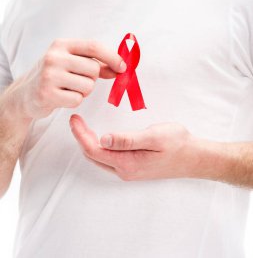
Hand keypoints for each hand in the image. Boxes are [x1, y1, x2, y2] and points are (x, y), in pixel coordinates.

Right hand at [11, 38, 125, 119]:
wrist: (25, 94)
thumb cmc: (54, 76)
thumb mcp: (72, 63)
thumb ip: (96, 64)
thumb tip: (120, 68)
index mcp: (62, 45)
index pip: (93, 46)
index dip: (112, 57)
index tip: (122, 67)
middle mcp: (54, 57)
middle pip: (94, 69)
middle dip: (93, 79)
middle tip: (79, 80)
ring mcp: (49, 75)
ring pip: (88, 86)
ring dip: (84, 91)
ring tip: (69, 88)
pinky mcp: (46, 93)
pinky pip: (77, 100)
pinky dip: (74, 101)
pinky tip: (62, 97)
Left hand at [69, 114, 199, 180]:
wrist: (194, 157)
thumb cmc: (177, 144)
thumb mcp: (154, 137)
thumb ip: (128, 139)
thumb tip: (103, 139)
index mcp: (127, 163)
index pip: (94, 150)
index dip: (80, 135)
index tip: (74, 119)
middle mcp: (124, 170)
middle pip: (93, 155)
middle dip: (81, 138)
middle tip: (76, 120)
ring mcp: (129, 170)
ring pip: (100, 158)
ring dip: (89, 142)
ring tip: (84, 126)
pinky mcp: (133, 166)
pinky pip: (109, 158)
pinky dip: (99, 146)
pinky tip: (101, 136)